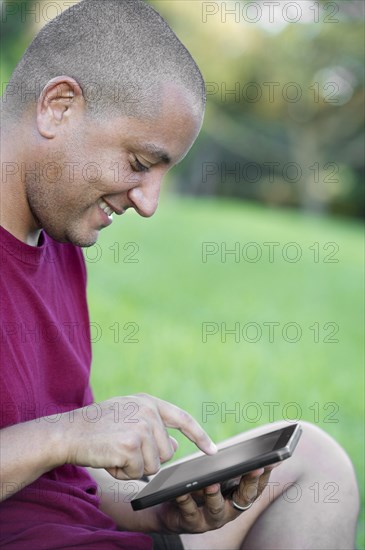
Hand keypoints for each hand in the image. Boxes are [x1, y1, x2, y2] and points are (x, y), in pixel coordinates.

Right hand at [59, 393, 216, 478]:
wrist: (68, 432)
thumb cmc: (97, 426)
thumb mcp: (128, 417)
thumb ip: (152, 428)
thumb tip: (174, 446)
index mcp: (148, 402)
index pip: (182, 419)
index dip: (199, 436)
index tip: (212, 450)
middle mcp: (148, 412)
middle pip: (167, 452)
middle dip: (147, 459)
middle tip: (122, 448)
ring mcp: (141, 428)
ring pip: (153, 465)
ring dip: (134, 467)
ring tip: (114, 451)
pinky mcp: (131, 446)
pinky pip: (137, 473)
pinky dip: (123, 473)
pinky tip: (109, 458)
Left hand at [156, 466, 273, 533]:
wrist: (176, 510)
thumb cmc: (203, 488)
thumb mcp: (222, 476)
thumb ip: (240, 466)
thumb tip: (271, 455)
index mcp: (239, 497)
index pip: (257, 486)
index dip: (264, 474)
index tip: (269, 461)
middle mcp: (230, 510)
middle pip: (244, 498)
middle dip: (250, 482)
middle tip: (255, 467)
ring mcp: (212, 519)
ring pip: (216, 508)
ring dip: (215, 494)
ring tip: (212, 482)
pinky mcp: (191, 523)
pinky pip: (189, 511)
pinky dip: (186, 500)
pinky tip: (183, 490)